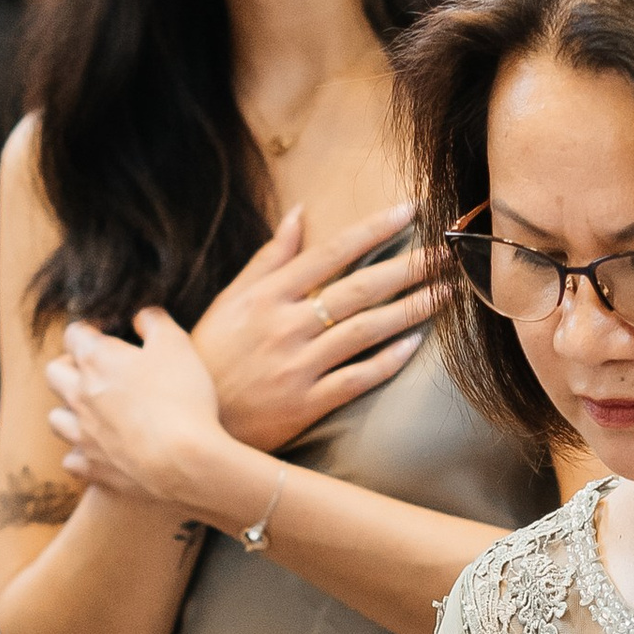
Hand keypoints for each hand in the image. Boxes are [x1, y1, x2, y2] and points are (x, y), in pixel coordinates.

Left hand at [47, 308, 231, 510]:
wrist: (184, 461)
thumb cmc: (182, 397)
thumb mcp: (177, 344)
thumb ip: (155, 321)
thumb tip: (141, 315)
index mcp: (96, 360)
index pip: (74, 333)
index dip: (90, 329)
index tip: (108, 332)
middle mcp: (80, 396)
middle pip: (54, 373)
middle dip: (69, 366)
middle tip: (96, 371)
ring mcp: (82, 434)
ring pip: (55, 418)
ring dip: (69, 411)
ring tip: (93, 412)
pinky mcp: (92, 468)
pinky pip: (71, 460)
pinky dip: (81, 454)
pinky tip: (100, 451)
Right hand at [190, 204, 436, 456]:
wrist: (186, 423)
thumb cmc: (209, 356)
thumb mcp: (230, 300)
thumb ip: (269, 258)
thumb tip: (300, 213)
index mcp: (266, 296)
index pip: (331, 253)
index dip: (374, 230)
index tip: (411, 211)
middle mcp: (285, 326)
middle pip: (359, 289)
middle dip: (409, 267)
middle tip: (447, 252)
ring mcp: (297, 366)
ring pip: (365, 331)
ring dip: (411, 309)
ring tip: (447, 292)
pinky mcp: (305, 404)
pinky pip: (356, 379)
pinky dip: (387, 361)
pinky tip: (416, 344)